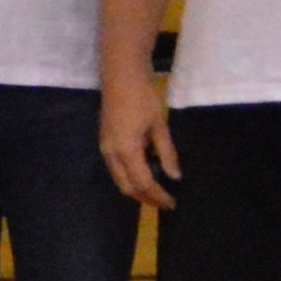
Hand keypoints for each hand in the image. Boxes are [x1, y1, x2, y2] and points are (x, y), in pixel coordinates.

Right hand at [99, 72, 175, 210]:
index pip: (143, 182)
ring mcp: (105, 148)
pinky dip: (130, 177)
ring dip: (136, 189)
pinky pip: (116, 169)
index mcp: (127, 150)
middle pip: (126, 186)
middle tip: (164, 203)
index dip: (158, 195)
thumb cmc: (143, 99)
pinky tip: (144, 173)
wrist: (120, 77)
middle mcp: (111, 153)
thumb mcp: (160, 126)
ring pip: (119, 179)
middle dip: (145, 198)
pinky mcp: (105, 142)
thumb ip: (167, 153)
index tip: (172, 203)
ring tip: (155, 192)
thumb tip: (174, 177)